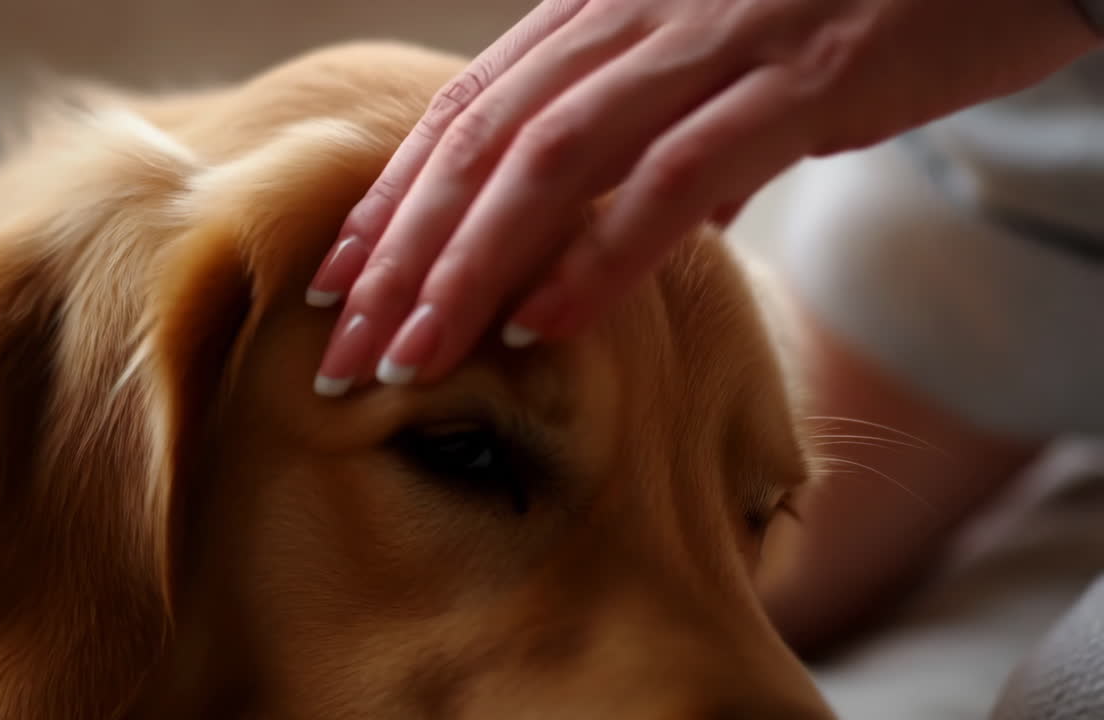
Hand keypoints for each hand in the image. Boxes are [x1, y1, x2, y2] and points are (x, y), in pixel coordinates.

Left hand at [306, 0, 1097, 394]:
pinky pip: (674, 176)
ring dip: (470, 267)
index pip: (468, 112)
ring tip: (414, 357)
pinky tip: (544, 326)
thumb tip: (652, 219)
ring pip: (552, 161)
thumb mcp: (726, 65)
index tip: (338, 283)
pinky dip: (600, 256)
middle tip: (346, 350)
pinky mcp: (801, 77)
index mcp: (606, 13)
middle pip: (483, 143)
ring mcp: (713, 44)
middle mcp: (636, 18)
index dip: (393, 200)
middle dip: (403, 254)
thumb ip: (670, 131)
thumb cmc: (850, 6)